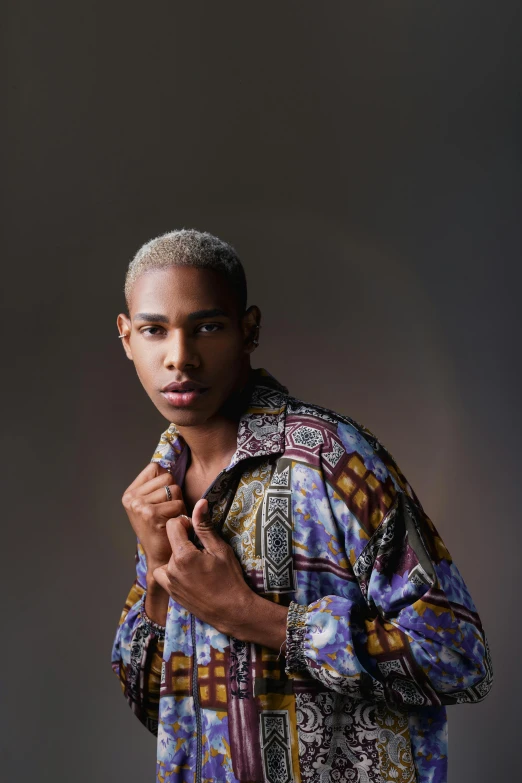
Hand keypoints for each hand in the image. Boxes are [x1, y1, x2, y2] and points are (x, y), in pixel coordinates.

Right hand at [121, 462, 187, 576]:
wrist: (161, 557)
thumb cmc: (162, 528)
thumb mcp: (153, 503)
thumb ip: (157, 484)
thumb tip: (167, 466)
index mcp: (130, 493)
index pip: (156, 467)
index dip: (166, 481)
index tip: (162, 500)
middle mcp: (131, 498)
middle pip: (167, 478)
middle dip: (174, 494)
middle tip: (168, 513)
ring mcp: (139, 505)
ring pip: (175, 490)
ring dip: (179, 505)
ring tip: (170, 518)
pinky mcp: (150, 514)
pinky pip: (178, 503)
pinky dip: (181, 515)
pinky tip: (172, 525)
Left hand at [153, 499, 259, 637]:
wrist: (232, 610)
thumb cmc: (230, 579)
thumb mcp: (220, 549)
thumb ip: (205, 526)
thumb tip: (200, 502)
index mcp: (183, 555)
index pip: (173, 525)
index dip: (185, 523)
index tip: (197, 530)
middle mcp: (171, 569)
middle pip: (170, 541)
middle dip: (183, 540)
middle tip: (201, 550)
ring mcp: (169, 583)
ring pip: (167, 557)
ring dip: (176, 555)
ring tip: (194, 562)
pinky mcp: (171, 593)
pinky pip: (163, 574)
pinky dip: (171, 570)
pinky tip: (187, 573)